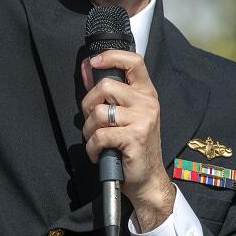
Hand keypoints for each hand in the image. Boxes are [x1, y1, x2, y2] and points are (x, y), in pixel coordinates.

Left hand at [80, 50, 176, 231]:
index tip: (93, 62)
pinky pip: (100, 135)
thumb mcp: (124, 115)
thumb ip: (107, 92)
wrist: (147, 179)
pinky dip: (92, 147)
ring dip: (89, 130)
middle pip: (105, 87)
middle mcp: (148, 102)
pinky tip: (99, 153)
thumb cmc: (133, 147)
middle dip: (88, 105)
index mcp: (146, 93)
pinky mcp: (135, 137)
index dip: (111, 56)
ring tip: (97, 141)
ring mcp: (143, 119)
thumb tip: (87, 68)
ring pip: (98, 113)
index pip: (133, 61)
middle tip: (92, 122)